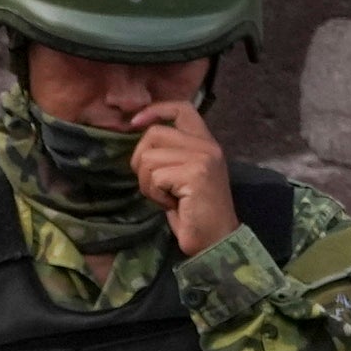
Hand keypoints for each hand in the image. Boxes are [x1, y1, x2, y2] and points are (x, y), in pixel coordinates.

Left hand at [129, 98, 238, 256]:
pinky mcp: (194, 174)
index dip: (154, 110)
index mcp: (206, 143)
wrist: (216, 242)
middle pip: (154, 134)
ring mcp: (202, 158)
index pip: (181, 108)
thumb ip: (170, 154)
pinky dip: (156, 195)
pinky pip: (155, 177)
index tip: (134, 123)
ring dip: (149, 184)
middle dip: (142, 161)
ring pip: (149, 158)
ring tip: (168, 198)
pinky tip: (173, 205)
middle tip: (157, 186)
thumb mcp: (182, 176)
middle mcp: (207, 146)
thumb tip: (139, 140)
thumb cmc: (194, 214)